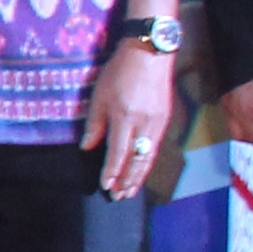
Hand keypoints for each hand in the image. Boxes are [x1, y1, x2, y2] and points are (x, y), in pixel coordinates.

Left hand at [77, 41, 177, 199]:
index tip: (105, 187)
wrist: (150, 54)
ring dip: (139, 176)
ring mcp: (158, 123)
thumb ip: (94, 124)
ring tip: (130, 190)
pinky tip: (140, 170)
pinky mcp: (165, 119)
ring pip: (148, 157)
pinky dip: (147, 162)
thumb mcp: (99, 96)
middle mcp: (144, 124)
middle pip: (137, 161)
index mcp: (125, 118)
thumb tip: (87, 148)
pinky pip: (155, 147)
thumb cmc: (119, 72)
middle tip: (119, 197)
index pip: (117, 154)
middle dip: (128, 181)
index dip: (112, 173)